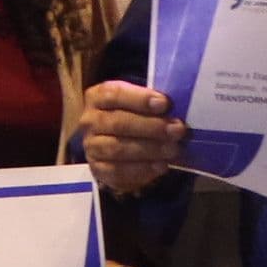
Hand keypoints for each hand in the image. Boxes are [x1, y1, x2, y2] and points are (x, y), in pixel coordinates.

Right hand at [80, 82, 186, 196]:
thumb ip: (153, 104)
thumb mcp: (139, 103)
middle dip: (151, 127)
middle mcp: (90, 121)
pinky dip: (142, 169)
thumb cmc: (134, 116)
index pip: (114, 94)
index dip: (140, 99)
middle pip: (118, 123)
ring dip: (149, 149)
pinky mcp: (97, 169)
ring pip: (117, 148)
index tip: (165, 103)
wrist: (118, 144)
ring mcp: (91, 146)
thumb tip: (176, 109)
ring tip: (173, 149)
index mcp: (97, 98)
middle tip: (177, 130)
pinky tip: (161, 165)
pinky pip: (117, 171)